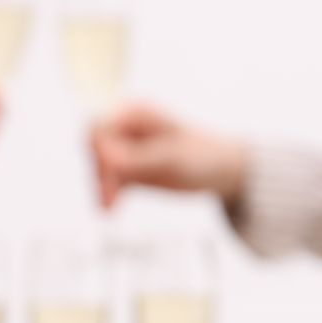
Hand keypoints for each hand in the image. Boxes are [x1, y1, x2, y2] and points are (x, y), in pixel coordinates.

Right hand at [90, 103, 247, 208]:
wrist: (224, 171)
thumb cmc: (204, 158)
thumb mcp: (171, 160)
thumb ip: (138, 159)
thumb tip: (107, 157)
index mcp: (137, 112)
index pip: (100, 127)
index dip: (99, 152)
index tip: (110, 176)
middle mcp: (129, 126)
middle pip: (96, 147)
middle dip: (100, 173)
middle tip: (108, 200)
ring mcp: (129, 147)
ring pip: (100, 165)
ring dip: (101, 186)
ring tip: (109, 209)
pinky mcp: (131, 166)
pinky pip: (110, 178)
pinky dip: (109, 192)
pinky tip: (112, 208)